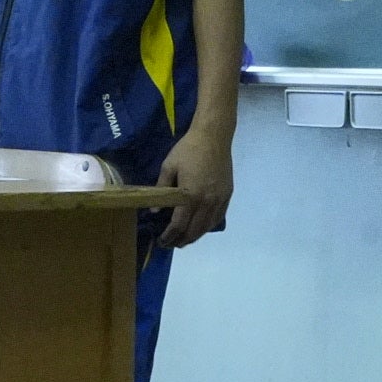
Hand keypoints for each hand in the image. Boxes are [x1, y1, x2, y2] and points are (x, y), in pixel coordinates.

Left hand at [155, 125, 232, 246]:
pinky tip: (201, 227)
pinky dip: (208, 226)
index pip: (179, 225)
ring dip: (195, 236)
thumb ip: (161, 188)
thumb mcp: (168, 166)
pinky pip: (218, 217)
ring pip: (207, 226)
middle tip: (171, 244)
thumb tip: (154, 210)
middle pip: (194, 230)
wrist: (214, 137)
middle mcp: (206, 202)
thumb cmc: (188, 149)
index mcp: (190, 195)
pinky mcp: (227, 195)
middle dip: (181, 240)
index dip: (169, 236)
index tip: (161, 242)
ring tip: (185, 239)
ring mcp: (219, 199)